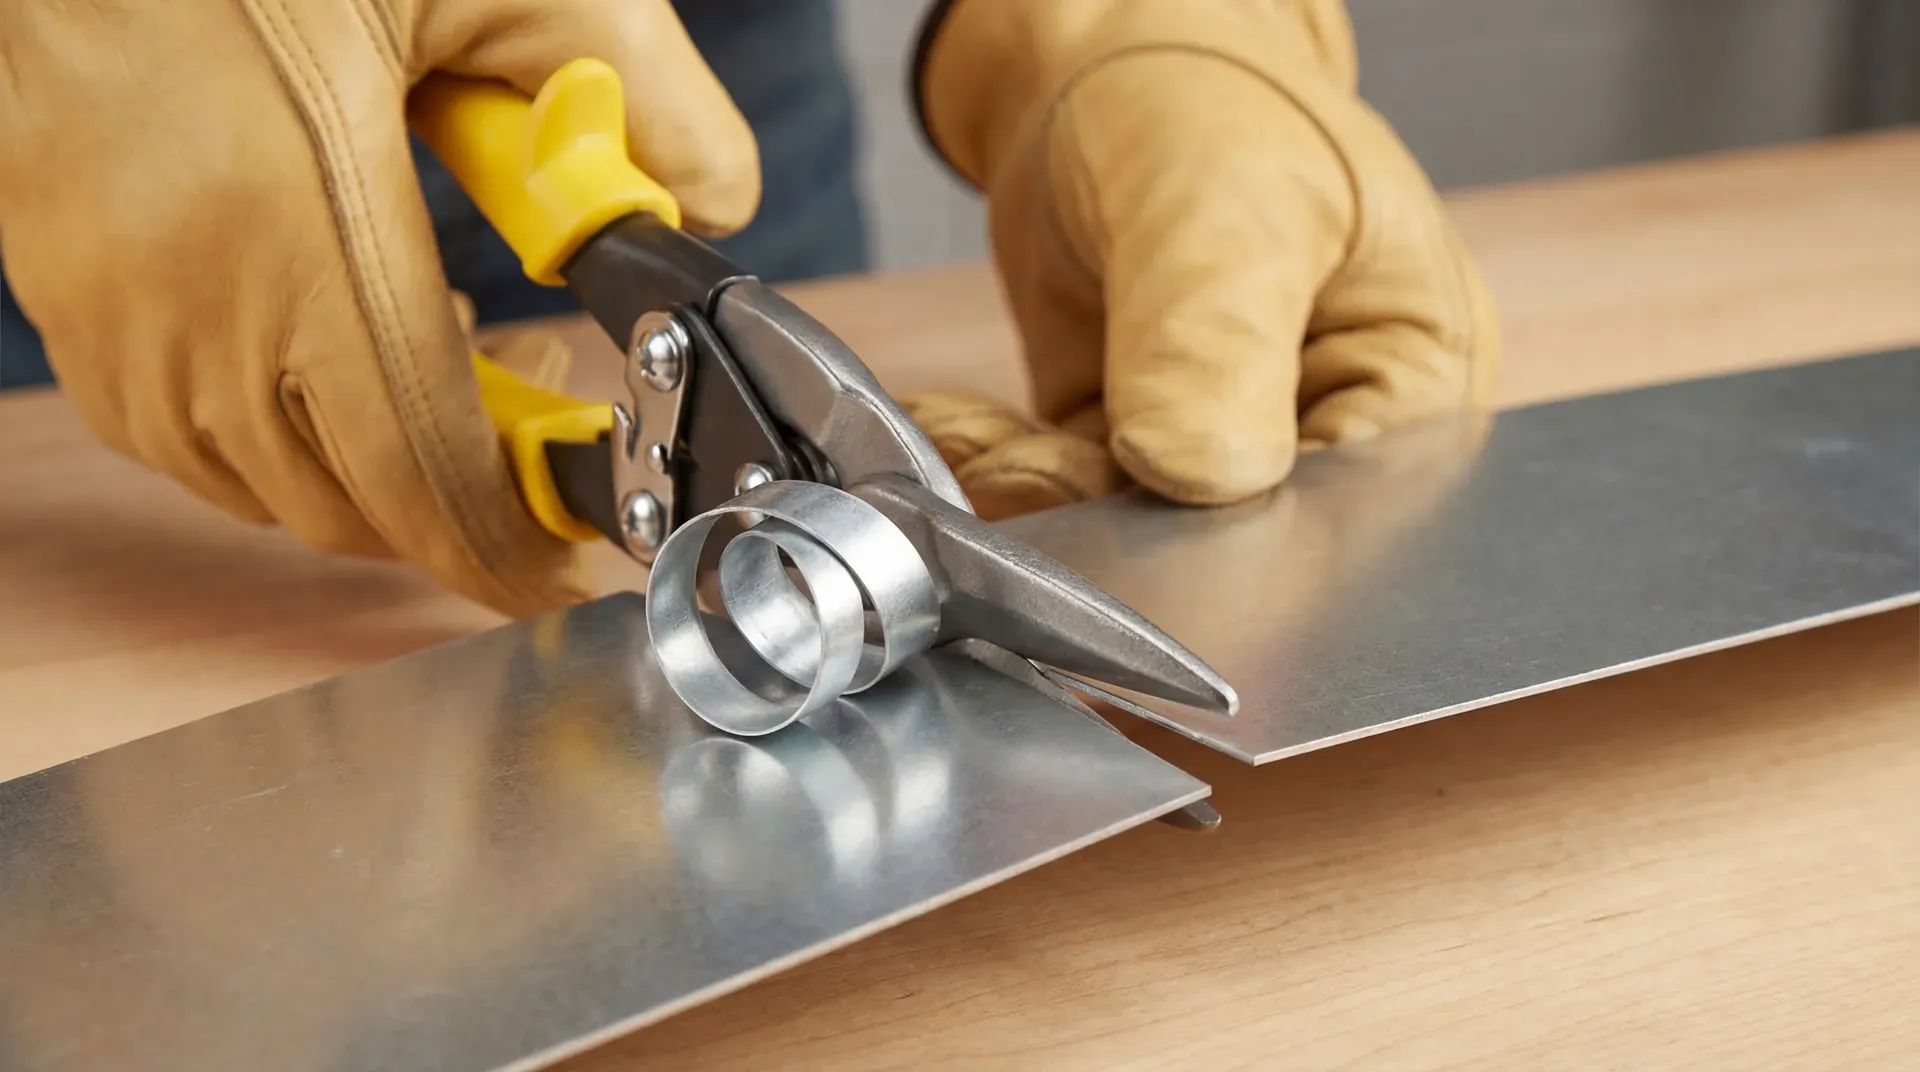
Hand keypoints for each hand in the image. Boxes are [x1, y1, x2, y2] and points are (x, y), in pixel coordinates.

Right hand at [0, 1, 757, 615]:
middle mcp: (194, 304)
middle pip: (351, 504)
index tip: (564, 561)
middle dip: (461, 501)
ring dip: (372, 467)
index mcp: (302, 229)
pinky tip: (329, 334)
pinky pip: (183, 440)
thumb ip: (631, 82)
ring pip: (265, 488)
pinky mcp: (70, 305)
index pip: (421, 474)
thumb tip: (711, 198)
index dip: (508, 548)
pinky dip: (278, 433)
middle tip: (539, 409)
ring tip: (443, 347)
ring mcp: (116, 318)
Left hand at [907, 0, 1498, 519]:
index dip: (1248, 543)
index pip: (1352, 518)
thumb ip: (1214, 342)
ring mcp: (1217, 445)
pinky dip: (997, 467)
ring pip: (1129, 531)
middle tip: (1021, 468)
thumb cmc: (1208, 97)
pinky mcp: (1123, 443)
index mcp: (1415, 380)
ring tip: (969, 436)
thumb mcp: (1229, 204)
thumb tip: (1195, 474)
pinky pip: (1063, 492)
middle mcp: (1323, 434)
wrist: (1098, 51)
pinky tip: (952, 425)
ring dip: (1035, 495)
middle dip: (1118, 527)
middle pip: (1236, 545)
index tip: (1139, 515)